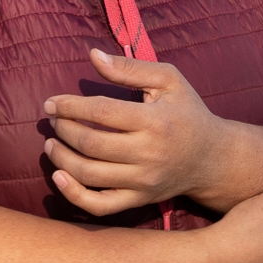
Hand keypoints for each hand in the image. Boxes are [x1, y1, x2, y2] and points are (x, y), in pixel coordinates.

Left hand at [43, 48, 234, 215]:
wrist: (211, 158)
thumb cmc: (187, 112)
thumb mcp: (168, 80)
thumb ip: (130, 68)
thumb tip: (92, 56)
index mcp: (155, 121)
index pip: (101, 112)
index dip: (70, 106)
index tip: (51, 103)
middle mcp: (149, 154)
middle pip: (91, 143)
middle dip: (62, 130)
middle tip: (52, 121)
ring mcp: (143, 181)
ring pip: (89, 174)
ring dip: (61, 158)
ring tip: (51, 144)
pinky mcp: (140, 200)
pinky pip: (100, 205)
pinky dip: (74, 194)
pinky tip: (59, 177)